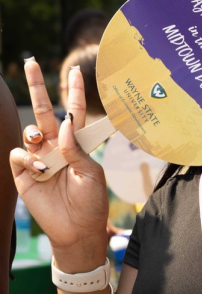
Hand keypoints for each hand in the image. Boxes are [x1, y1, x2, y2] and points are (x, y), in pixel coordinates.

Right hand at [9, 59, 108, 271]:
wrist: (76, 231)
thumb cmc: (91, 203)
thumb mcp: (91, 174)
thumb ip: (77, 148)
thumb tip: (64, 123)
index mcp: (77, 145)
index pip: (75, 112)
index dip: (74, 92)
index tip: (75, 70)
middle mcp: (57, 148)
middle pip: (46, 112)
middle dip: (38, 87)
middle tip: (32, 62)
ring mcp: (39, 159)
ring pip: (30, 132)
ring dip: (33, 132)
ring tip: (41, 145)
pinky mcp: (23, 174)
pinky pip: (18, 155)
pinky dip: (26, 159)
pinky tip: (39, 170)